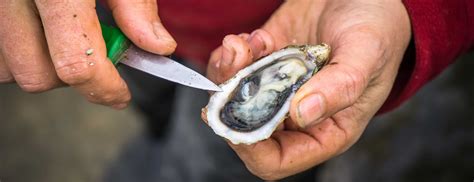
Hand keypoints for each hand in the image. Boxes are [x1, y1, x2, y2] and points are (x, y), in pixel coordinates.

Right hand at [0, 0, 175, 108]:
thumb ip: (136, 5)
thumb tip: (157, 47)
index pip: (76, 62)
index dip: (104, 89)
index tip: (120, 95)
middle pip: (36, 74)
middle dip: (73, 78)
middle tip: (98, 57)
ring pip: (8, 67)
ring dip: (43, 64)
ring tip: (66, 35)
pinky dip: (19, 48)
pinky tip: (42, 27)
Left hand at [205, 0, 410, 178]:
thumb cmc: (377, 29)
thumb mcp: (366, 56)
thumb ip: (340, 88)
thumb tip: (302, 114)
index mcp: (325, 130)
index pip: (276, 160)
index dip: (251, 148)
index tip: (238, 116)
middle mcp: (296, 115)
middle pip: (247, 128)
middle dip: (231, 103)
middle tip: (236, 67)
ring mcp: (279, 88)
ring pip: (234, 98)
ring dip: (228, 73)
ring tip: (242, 45)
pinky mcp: (267, 63)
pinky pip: (234, 70)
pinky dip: (234, 55)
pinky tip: (253, 38)